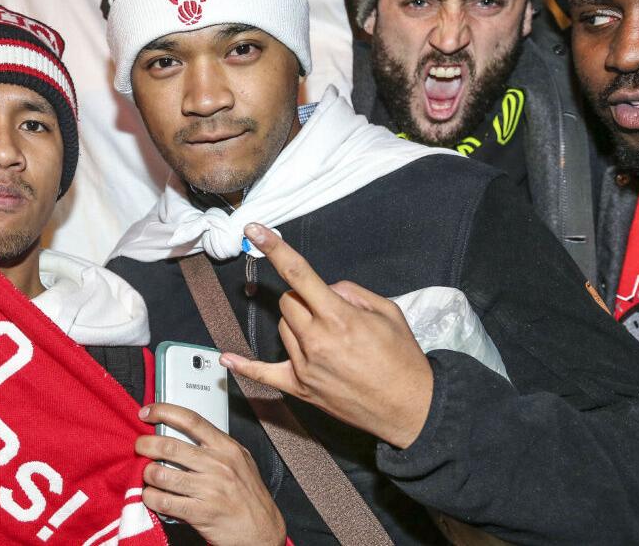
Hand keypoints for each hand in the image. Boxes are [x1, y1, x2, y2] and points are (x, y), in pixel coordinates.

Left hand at [136, 403, 286, 545]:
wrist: (262, 531)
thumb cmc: (249, 496)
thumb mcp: (240, 461)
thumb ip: (215, 446)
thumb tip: (181, 433)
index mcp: (226, 448)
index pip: (190, 420)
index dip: (163, 412)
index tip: (147, 413)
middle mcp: (217, 465)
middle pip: (169, 446)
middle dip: (145, 445)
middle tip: (140, 447)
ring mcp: (209, 489)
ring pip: (161, 474)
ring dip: (147, 474)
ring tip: (148, 476)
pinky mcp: (200, 512)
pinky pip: (164, 501)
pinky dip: (151, 497)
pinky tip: (152, 496)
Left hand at [220, 223, 433, 448]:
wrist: (412, 409)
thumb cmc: (403, 360)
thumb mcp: (389, 312)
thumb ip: (352, 292)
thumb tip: (326, 289)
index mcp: (339, 318)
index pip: (298, 273)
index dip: (274, 248)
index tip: (255, 230)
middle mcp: (317, 341)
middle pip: (288, 301)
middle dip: (303, 298)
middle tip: (329, 310)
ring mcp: (305, 367)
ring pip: (282, 328)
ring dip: (297, 323)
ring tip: (328, 338)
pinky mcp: (300, 389)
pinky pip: (264, 374)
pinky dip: (245, 365)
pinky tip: (226, 358)